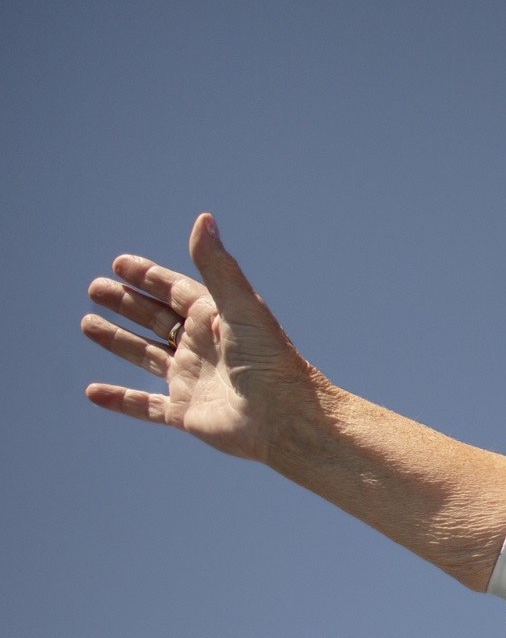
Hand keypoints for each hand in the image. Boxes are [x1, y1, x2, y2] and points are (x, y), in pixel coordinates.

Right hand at [81, 214, 325, 462]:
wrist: (286, 418)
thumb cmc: (270, 361)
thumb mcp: (241, 307)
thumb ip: (218, 267)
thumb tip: (203, 218)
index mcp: (217, 320)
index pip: (176, 291)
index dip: (149, 277)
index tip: (119, 263)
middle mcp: (204, 348)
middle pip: (158, 319)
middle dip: (127, 303)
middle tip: (95, 288)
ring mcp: (193, 380)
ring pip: (147, 356)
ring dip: (118, 341)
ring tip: (87, 324)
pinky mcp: (185, 413)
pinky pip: (145, 406)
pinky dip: (120, 400)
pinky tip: (92, 393)